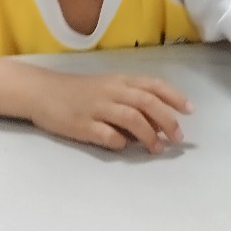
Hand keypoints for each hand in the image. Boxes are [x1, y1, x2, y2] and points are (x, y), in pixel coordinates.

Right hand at [30, 71, 191, 153]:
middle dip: (167, 120)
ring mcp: (96, 108)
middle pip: (147, 102)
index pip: (153, 85)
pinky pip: (107, 135)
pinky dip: (119, 142)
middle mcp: (111, 92)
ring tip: (157, 148)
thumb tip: (157, 122)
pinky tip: (122, 147)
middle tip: (177, 137)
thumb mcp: (107, 88)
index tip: (189, 111)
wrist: (41, 92)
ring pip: (131, 118)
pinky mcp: (82, 125)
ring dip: (149, 135)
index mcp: (120, 81)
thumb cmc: (78, 91)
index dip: (174, 97)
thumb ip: (131, 100)